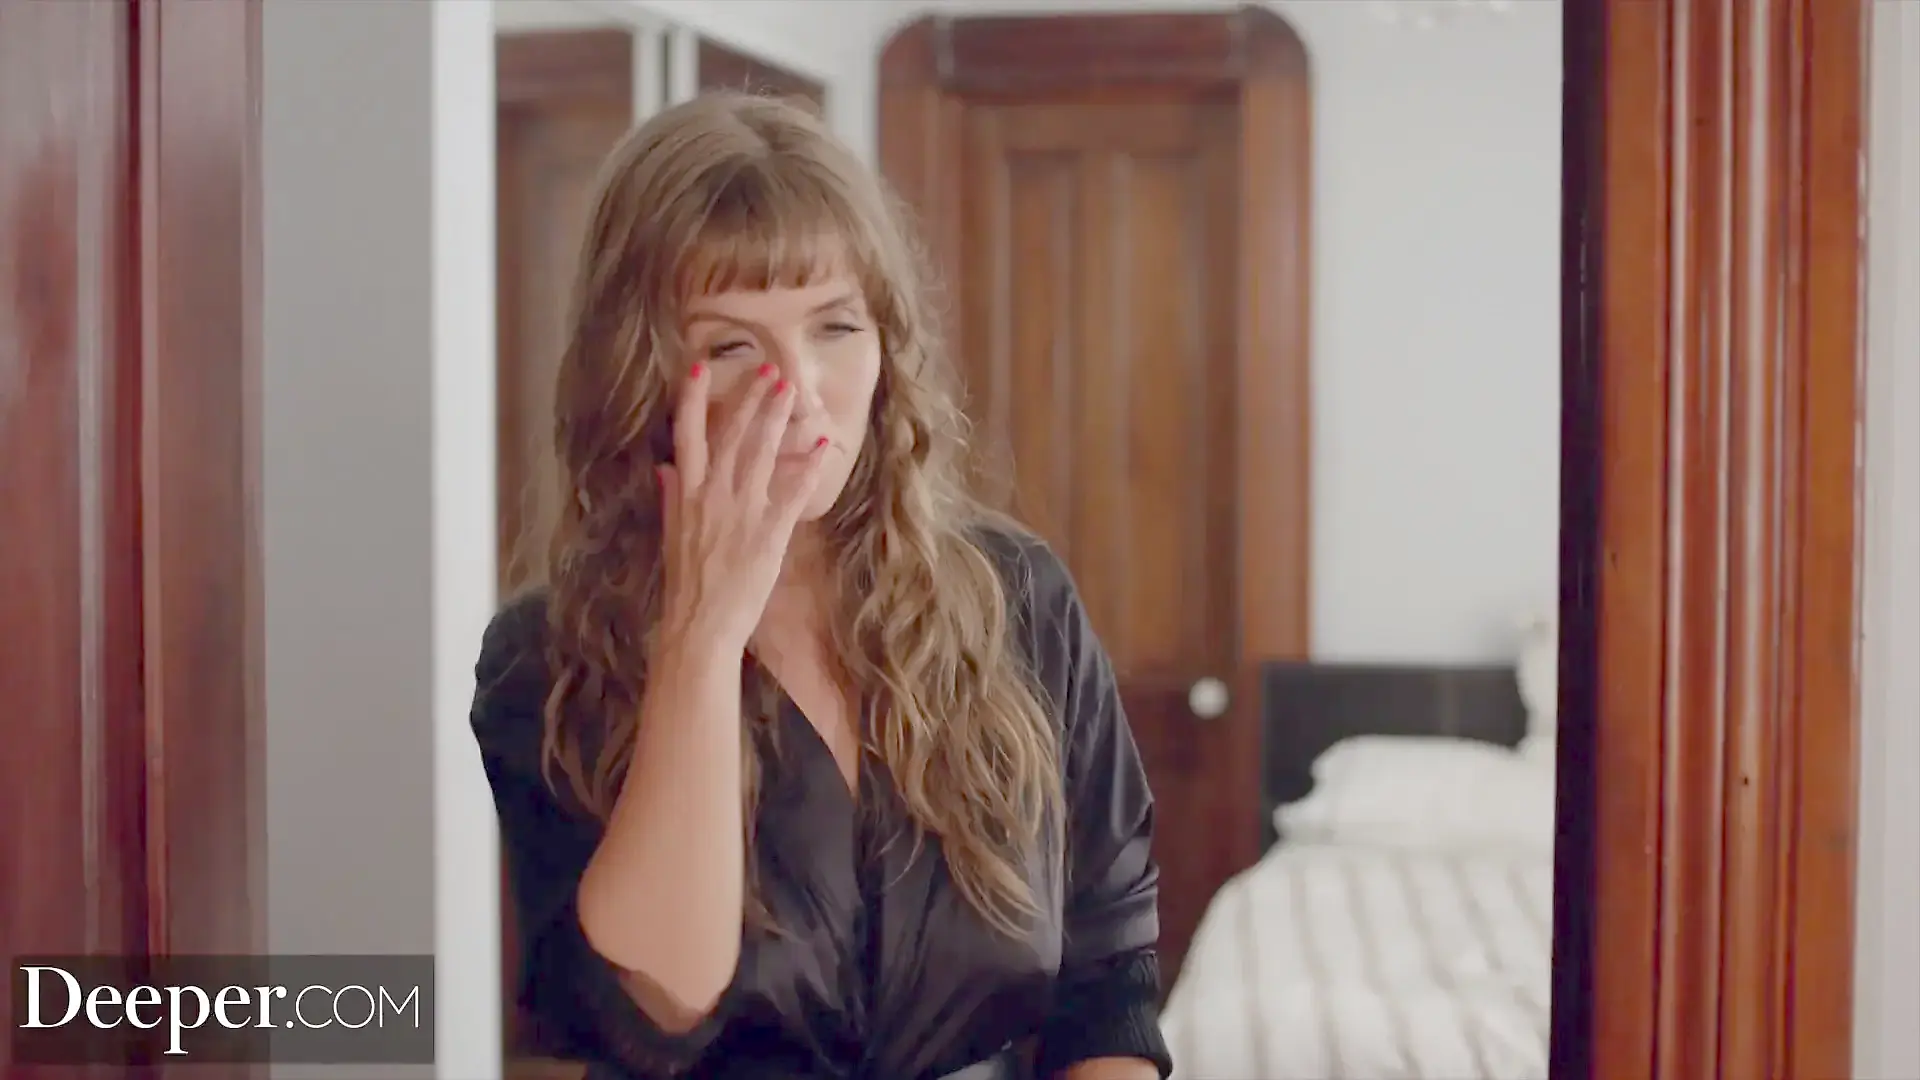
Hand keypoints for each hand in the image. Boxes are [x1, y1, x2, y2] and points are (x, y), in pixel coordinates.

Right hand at [656, 362, 831, 652]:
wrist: (699, 625)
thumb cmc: (685, 585)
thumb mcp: (671, 536)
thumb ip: (671, 498)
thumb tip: (666, 469)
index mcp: (686, 494)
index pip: (686, 435)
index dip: (691, 399)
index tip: (698, 367)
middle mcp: (712, 495)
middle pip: (732, 435)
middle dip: (751, 398)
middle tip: (770, 368)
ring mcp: (741, 512)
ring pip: (761, 453)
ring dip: (777, 419)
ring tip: (792, 390)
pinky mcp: (768, 532)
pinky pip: (791, 492)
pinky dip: (807, 467)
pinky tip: (821, 446)